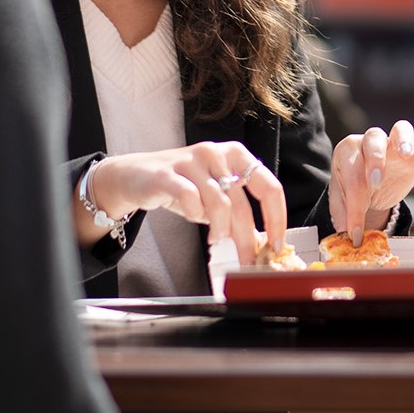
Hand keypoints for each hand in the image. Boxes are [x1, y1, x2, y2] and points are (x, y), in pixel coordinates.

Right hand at [87, 142, 286, 266]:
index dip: (277, 217)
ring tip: (215, 241)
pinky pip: (190, 198)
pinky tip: (194, 220)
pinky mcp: (168, 173)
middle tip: (247, 260)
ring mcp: (192, 160)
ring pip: (219, 204)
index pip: (269, 187)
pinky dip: (195, 215)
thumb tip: (260, 241)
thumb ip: (236, 211)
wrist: (136, 176)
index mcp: (237, 155)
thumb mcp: (214, 195)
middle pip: (243, 203)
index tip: (277, 243)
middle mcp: (217, 153)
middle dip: (247, 238)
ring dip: (220, 230)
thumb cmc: (182, 186)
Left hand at [330, 118, 413, 245]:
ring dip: (402, 141)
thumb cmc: (351, 193)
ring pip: (399, 131)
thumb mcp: (343, 205)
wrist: (365, 190)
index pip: (353, 178)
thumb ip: (346, 216)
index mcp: (346, 153)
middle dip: (375, 162)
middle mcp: (368, 141)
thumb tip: (348, 238)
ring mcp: (393, 144)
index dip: (354, 208)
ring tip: (406, 154)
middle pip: (373, 142)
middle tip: (376, 182)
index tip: (355, 233)